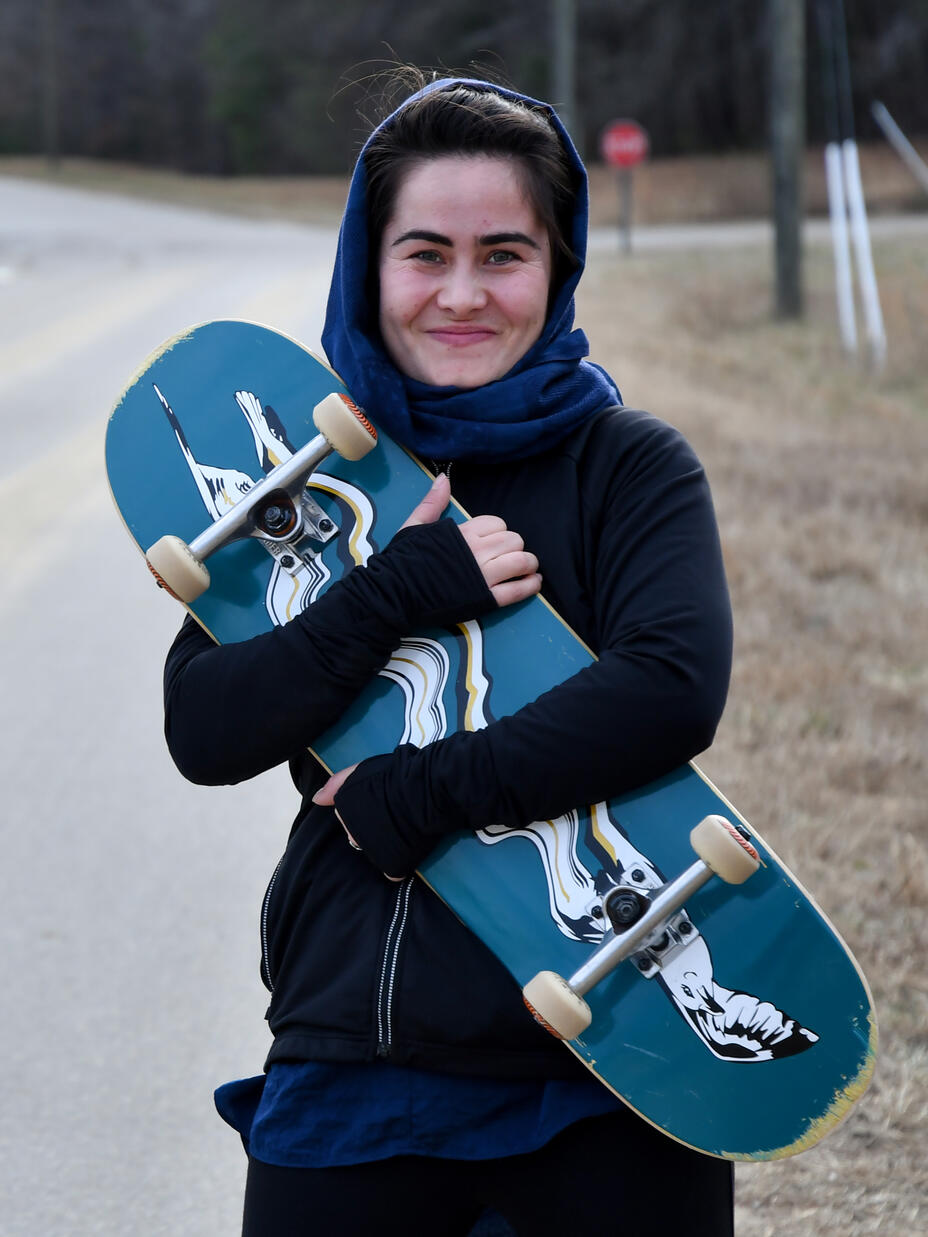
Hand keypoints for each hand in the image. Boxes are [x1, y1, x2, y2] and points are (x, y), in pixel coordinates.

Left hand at [313, 764, 403, 880]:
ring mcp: (372, 851)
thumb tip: (316, 799)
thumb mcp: (360, 770)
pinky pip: (393, 868)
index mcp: (344, 811)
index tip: (382, 799)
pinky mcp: (391, 866)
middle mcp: (353, 834)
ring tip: (404, 827)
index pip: (350, 816)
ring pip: (375, 850)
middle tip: (394, 813)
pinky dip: (400, 861)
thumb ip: (336, 784)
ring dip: (386, 843)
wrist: (423, 791)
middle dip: (374, 827)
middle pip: (360, 834)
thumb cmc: (394, 775)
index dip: (368, 806)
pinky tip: (409, 845)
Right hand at [402, 473, 541, 608]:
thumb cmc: (401, 561)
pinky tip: (534, 582)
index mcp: (463, 532)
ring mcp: (483, 575)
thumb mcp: (414, 526)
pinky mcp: (485, 599)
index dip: (497, 532)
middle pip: (514, 540)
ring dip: (528, 564)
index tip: (491, 543)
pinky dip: (530, 585)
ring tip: (526, 569)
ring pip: (522, 561)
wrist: (393, 593)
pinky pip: (517, 590)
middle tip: (508, 557)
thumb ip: (432, 502)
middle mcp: (477, 550)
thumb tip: (443, 478)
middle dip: (514, 547)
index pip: (497, 524)